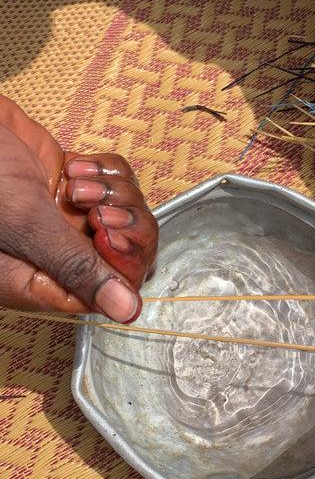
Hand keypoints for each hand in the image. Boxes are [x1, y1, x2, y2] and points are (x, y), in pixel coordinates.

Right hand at [0, 95, 157, 322]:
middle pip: (126, 254)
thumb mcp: (23, 225)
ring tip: (76, 185)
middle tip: (97, 211)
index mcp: (40, 281)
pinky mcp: (70, 183)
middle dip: (124, 227)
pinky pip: (114, 183)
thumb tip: (125, 311)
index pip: (108, 293)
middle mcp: (57, 253)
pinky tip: (75, 166)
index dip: (121, 266)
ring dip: (113, 194)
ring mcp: (65, 217)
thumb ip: (75, 266)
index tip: (107, 237)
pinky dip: (105, 171)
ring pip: (126, 215)